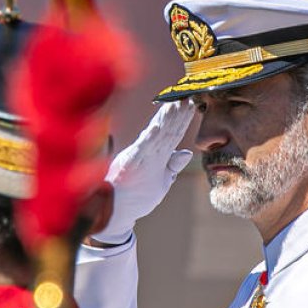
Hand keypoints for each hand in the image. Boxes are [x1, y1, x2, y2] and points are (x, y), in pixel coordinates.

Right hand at [93, 100, 194, 243]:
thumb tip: (187, 153)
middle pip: (166, 130)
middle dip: (177, 113)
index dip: (182, 119)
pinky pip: (141, 151)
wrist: (116, 213)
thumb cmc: (137, 196)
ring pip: (156, 136)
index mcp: (156, 156)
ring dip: (166, 119)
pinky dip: (149, 138)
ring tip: (176, 103)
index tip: (191, 103)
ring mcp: (139, 158)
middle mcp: (148, 153)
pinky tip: (157, 127)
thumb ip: (172, 166)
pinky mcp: (129, 166)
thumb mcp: (161, 181)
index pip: (172, 134)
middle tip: (187, 94)